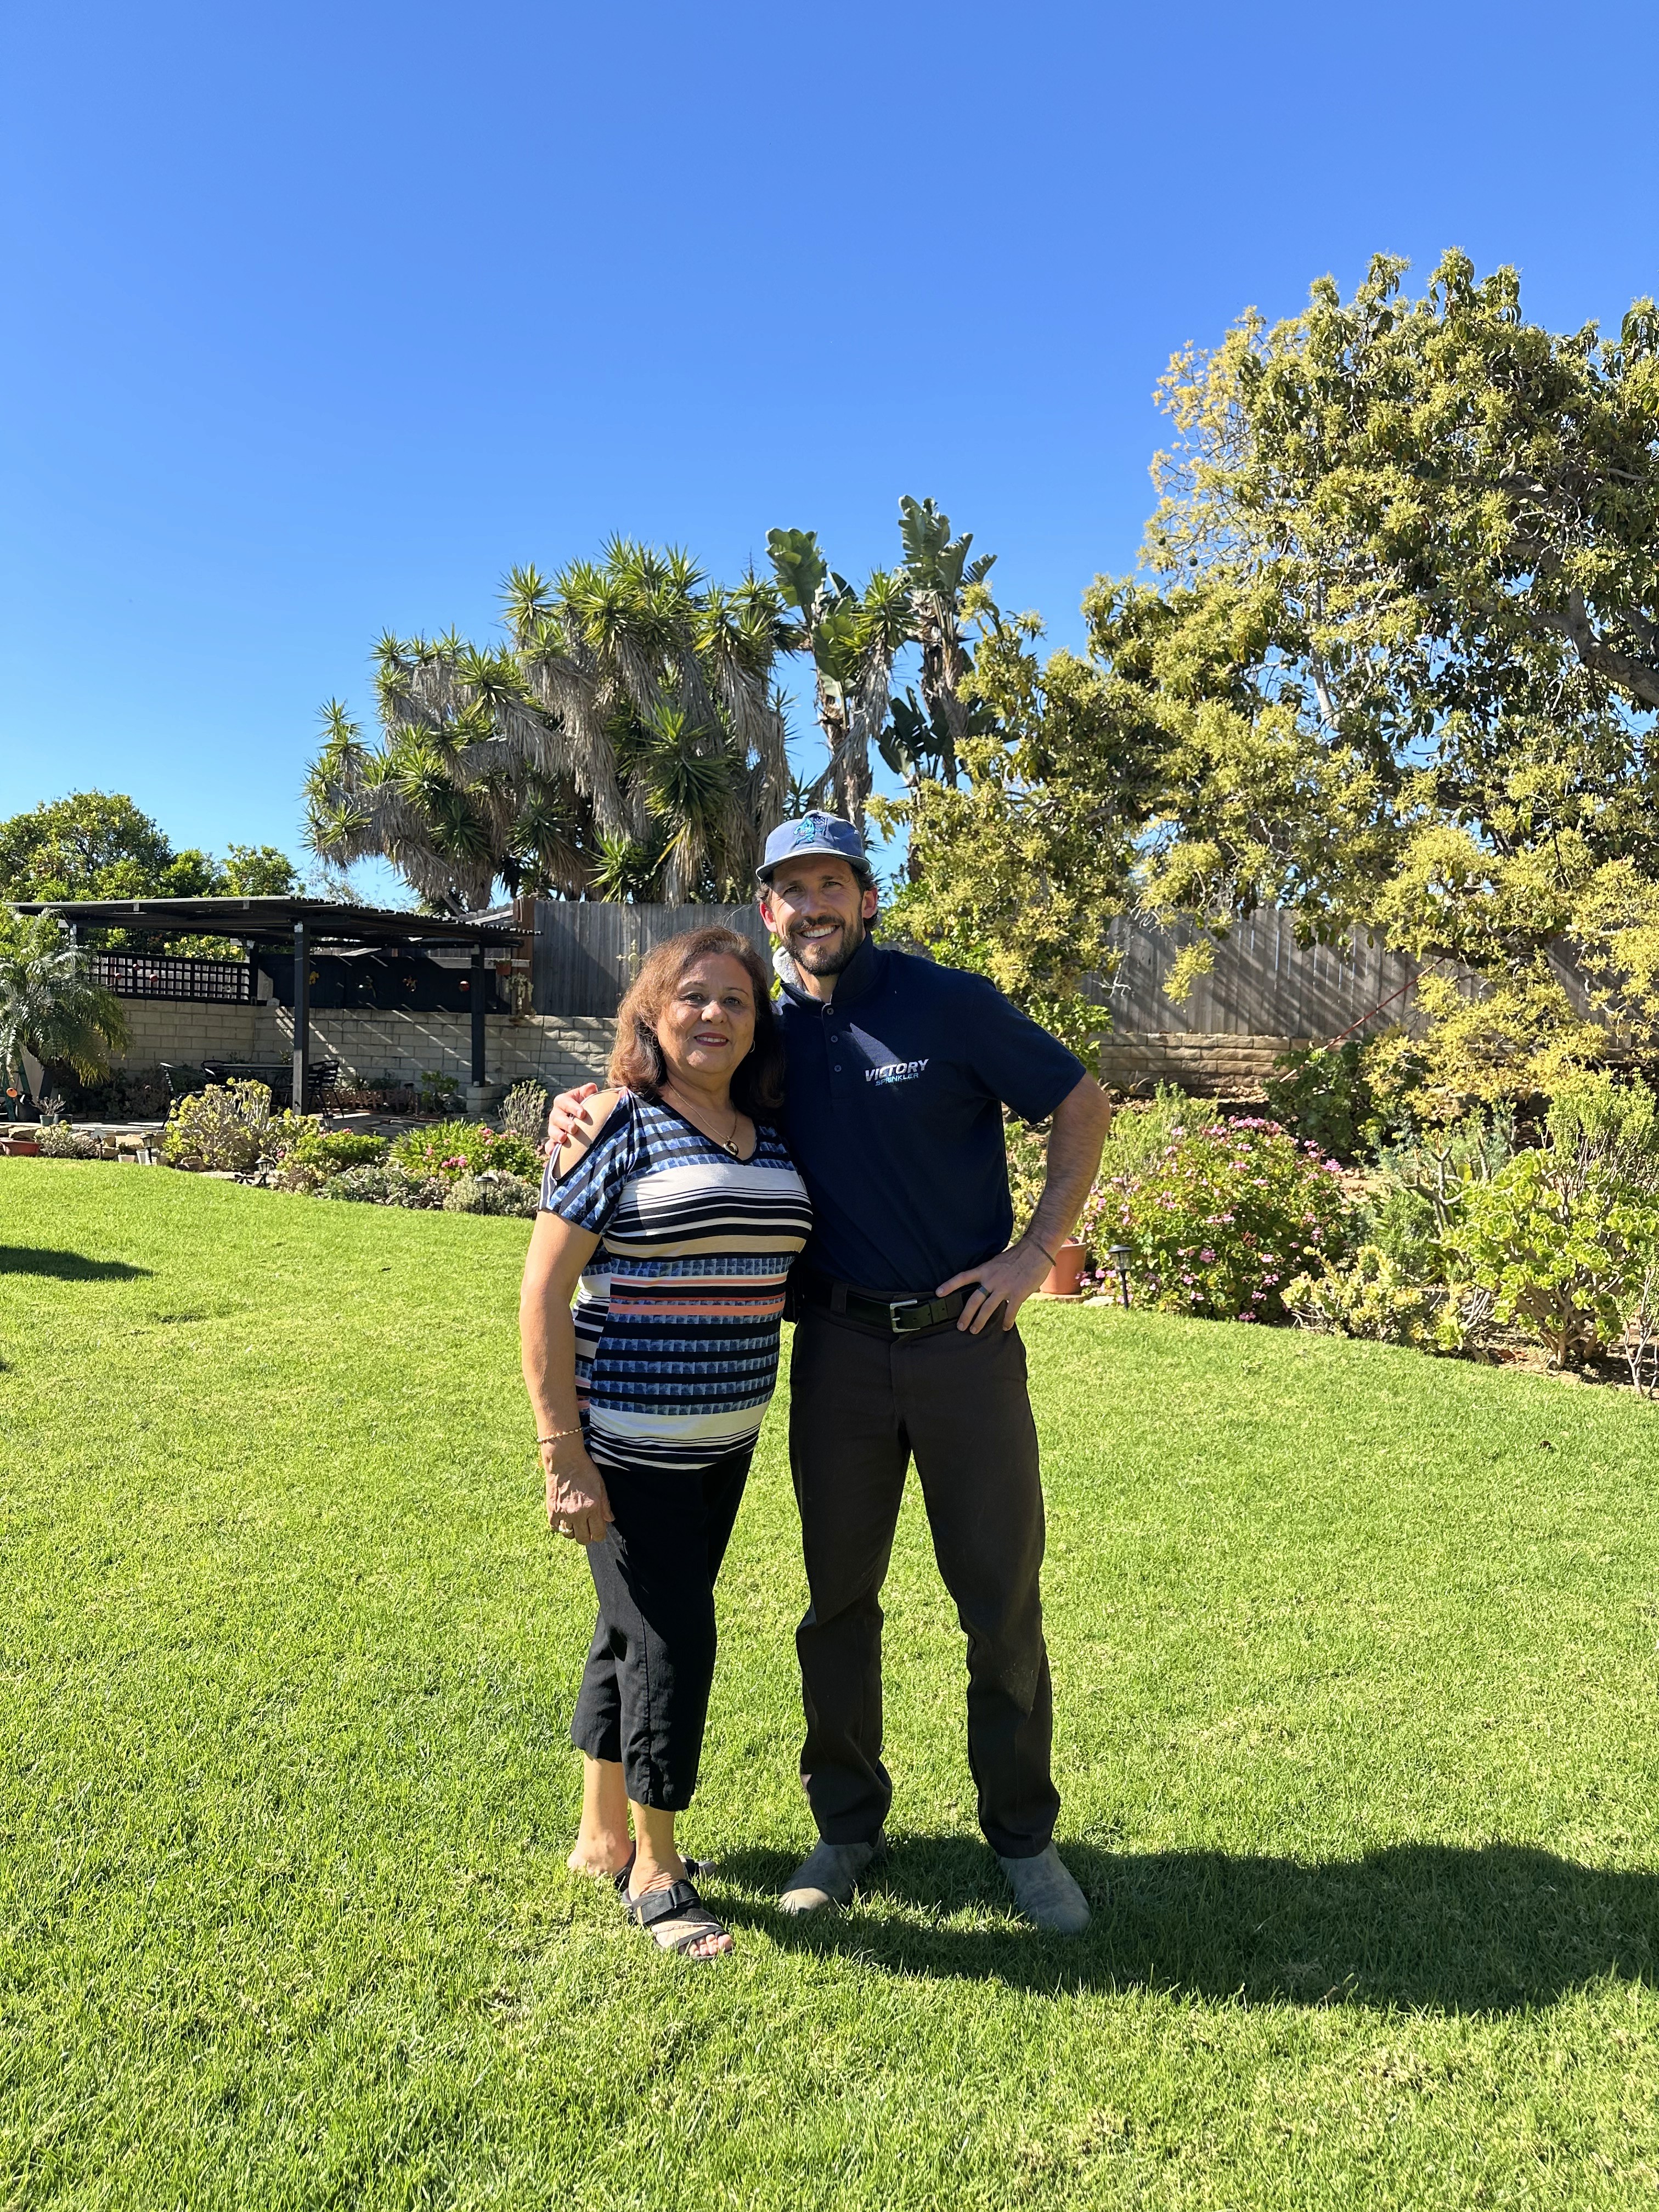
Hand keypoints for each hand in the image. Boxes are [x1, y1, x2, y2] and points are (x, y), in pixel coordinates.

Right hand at [544, 1082, 599, 1157]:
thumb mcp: (586, 1096)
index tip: (583, 1114)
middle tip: (574, 1129)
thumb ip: (588, 1091)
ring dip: (557, 1135)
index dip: (573, 1107)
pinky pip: (550, 1144)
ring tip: (563, 1139)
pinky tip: (553, 1152)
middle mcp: (556, 1114)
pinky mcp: (554, 1139)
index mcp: (563, 1101)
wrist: (583, 1117)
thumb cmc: (585, 1104)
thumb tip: (591, 1087)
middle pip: (557, 1117)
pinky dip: (550, 1148)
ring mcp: (554, 1127)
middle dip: (565, 1123)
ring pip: (552, 1130)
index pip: (566, 1102)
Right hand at [544, 1438, 613, 1543]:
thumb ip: (606, 1505)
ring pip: (569, 1535)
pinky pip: (555, 1528)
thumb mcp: (600, 1485)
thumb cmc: (584, 1470)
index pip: (598, 1533)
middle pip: (583, 1539)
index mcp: (592, 1507)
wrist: (564, 1460)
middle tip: (587, 1528)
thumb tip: (610, 1519)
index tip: (598, 1531)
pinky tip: (564, 1519)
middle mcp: (578, 1513)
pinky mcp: (551, 1510)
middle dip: (587, 1536)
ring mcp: (563, 1513)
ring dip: (573, 1531)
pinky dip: (559, 1526)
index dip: (599, 1535)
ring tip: (575, 1523)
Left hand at [937, 1238, 1052, 1334]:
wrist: (1036, 1251)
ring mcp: (1004, 1288)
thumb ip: (990, 1273)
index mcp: (985, 1270)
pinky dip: (1007, 1321)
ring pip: (988, 1309)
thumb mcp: (998, 1261)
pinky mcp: (1017, 1294)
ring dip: (980, 1322)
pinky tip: (1005, 1327)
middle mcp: (991, 1280)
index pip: (963, 1278)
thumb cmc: (1018, 1254)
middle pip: (974, 1301)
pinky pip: (1010, 1312)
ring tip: (975, 1330)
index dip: (949, 1285)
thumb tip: (986, 1283)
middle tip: (960, 1327)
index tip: (938, 1293)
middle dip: (966, 1315)